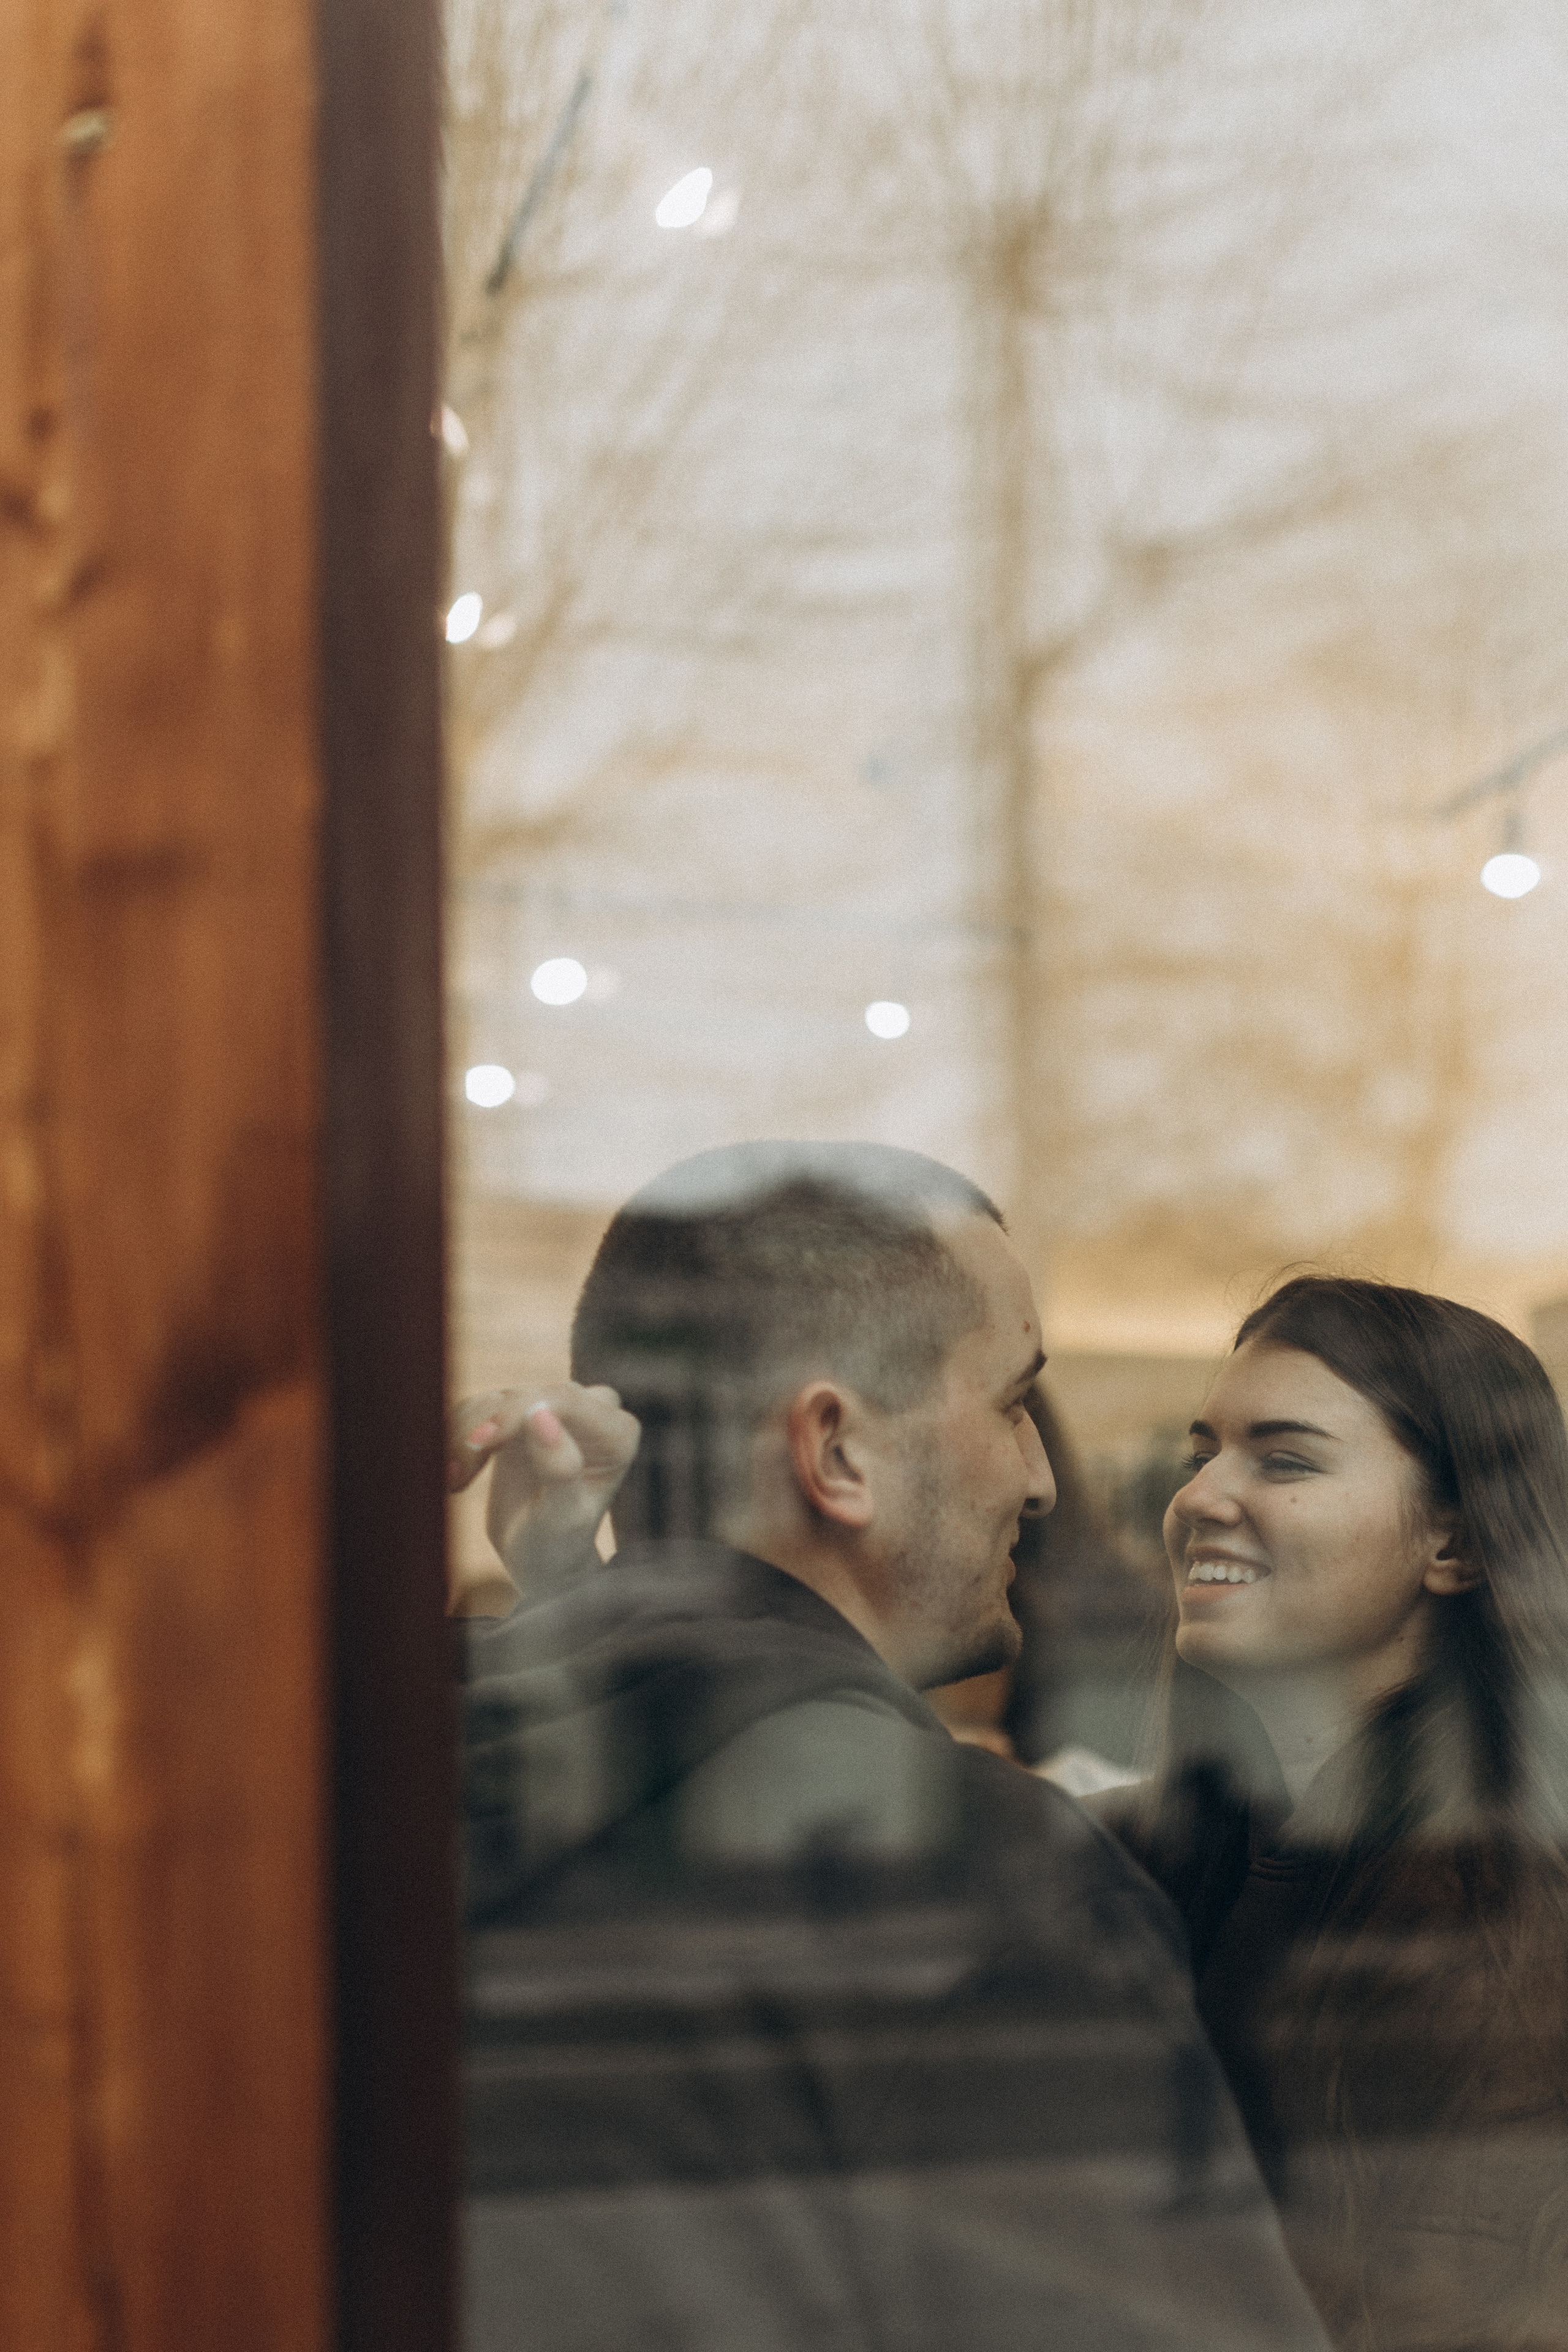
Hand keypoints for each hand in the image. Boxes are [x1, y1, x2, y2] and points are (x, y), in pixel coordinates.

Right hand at [447, 1381, 639, 1595]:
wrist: (539, 1560)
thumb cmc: (559, 1546)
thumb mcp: (561, 1519)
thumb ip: (559, 1470)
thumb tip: (540, 1415)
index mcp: (617, 1434)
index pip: (566, 1399)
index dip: (517, 1411)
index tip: (479, 1441)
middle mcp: (592, 1412)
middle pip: (529, 1394)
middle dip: (486, 1428)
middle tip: (454, 1473)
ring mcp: (555, 1410)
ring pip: (498, 1400)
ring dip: (466, 1436)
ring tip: (453, 1483)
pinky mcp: (521, 1415)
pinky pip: (481, 1408)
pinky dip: (458, 1436)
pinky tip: (453, 1475)